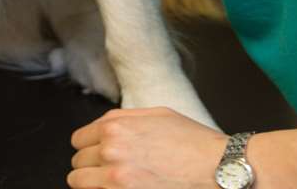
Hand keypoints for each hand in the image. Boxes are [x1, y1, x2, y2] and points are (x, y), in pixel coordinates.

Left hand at [69, 107, 227, 187]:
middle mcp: (111, 151)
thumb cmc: (195, 145)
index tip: (99, 155)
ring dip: (94, 184)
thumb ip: (126, 119)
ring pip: (79, 183)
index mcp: (116, 126)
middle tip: (111, 171)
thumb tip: (107, 128)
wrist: (218, 169)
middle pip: (78, 163)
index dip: (91, 148)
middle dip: (93, 167)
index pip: (79, 140)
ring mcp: (115, 180)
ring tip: (115, 184)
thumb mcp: (159, 115)